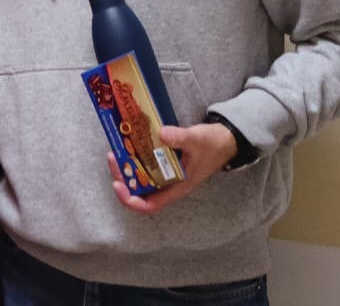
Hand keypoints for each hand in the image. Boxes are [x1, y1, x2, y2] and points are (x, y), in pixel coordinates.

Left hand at [105, 123, 237, 216]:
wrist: (226, 140)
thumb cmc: (213, 144)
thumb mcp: (196, 139)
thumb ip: (180, 137)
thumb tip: (161, 134)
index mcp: (177, 188)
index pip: (150, 205)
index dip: (130, 200)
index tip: (118, 184)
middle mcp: (170, 185)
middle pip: (140, 192)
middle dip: (124, 178)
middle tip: (113, 159)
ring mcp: (168, 176)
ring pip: (142, 179)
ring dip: (128, 169)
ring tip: (116, 152)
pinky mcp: (167, 165)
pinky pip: (147, 168)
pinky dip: (137, 160)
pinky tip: (129, 147)